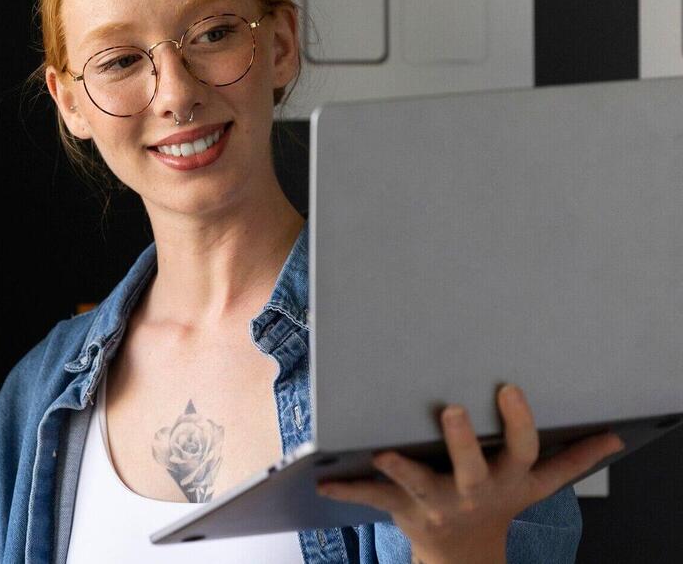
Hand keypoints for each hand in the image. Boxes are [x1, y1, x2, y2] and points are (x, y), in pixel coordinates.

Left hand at [316, 384, 622, 563]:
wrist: (466, 552)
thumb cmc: (499, 500)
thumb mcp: (537, 483)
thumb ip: (571, 458)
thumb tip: (614, 436)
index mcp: (507, 477)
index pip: (522, 450)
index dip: (517, 422)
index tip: (508, 389)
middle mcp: (474, 489)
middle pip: (472, 467)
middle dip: (462, 441)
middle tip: (450, 409)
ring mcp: (437, 500)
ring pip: (419, 484)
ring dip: (400, 468)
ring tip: (381, 451)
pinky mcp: (404, 508)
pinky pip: (373, 499)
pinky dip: (347, 490)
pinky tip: (322, 481)